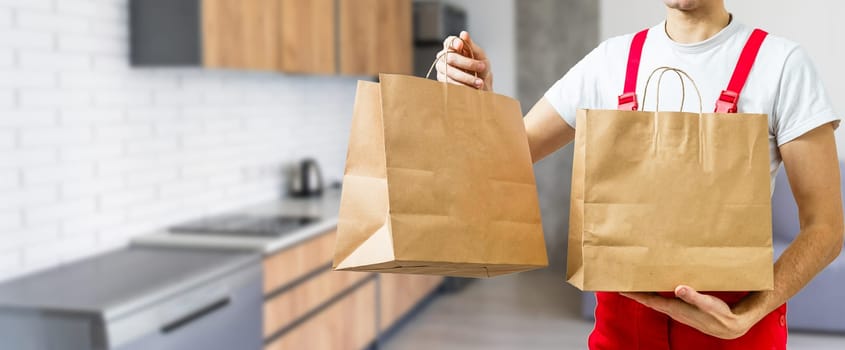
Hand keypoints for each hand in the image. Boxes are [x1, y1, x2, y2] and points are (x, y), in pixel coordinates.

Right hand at [436, 31, 493, 90]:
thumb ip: (470, 45)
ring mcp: (442, 70)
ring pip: (450, 72)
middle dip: (468, 63)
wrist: (481, 85)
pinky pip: (451, 84)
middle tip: (482, 67)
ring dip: (467, 78)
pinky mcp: (443, 82)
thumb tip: (463, 34)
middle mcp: (444, 57)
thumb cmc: (480, 67)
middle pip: (451, 58)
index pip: (449, 42)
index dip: (454, 42)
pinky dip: (463, 86)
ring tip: (480, 83)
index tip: (460, 44)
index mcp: (453, 47)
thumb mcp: (479, 55)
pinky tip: (473, 88)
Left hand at [620, 285, 762, 339]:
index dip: (634, 294)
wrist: (730, 326)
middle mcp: (672, 309)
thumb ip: (694, 296)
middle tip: (620, 281)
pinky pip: (663, 299)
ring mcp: (676, 310)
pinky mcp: (682, 308)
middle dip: (634, 291)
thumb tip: (678, 289)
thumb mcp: (708, 304)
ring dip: (643, 292)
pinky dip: (655, 292)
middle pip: (648, 299)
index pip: (649, 300)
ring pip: (654, 299)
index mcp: (674, 307)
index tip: (620, 288)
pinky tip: (654, 286)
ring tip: (633, 282)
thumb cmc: (719, 314)